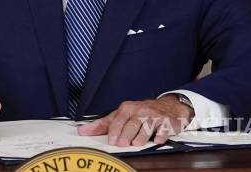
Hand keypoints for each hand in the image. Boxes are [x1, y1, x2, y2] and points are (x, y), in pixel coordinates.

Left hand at [77, 95, 193, 145]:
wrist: (168, 107)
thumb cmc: (140, 113)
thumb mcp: (121, 115)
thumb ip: (102, 124)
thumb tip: (82, 131)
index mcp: (128, 109)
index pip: (118, 120)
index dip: (114, 132)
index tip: (111, 142)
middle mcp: (141, 111)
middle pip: (132, 124)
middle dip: (126, 135)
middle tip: (122, 144)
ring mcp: (154, 117)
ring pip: (147, 128)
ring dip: (141, 137)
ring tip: (136, 143)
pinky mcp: (166, 123)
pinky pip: (163, 130)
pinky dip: (160, 136)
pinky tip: (156, 140)